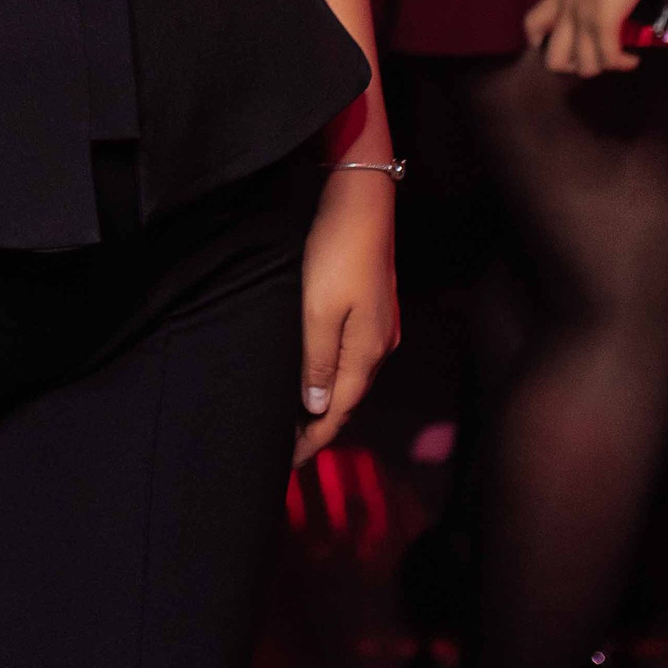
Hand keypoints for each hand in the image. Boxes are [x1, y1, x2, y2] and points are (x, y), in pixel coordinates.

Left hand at [296, 169, 398, 467]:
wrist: (362, 202)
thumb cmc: (335, 254)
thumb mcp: (318, 311)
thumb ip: (318, 361)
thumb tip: (318, 407)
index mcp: (367, 353)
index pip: (339, 412)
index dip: (315, 440)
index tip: (288, 464)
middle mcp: (380, 345)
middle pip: (349, 399)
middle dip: (320, 426)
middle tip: (288, 447)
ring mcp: (380, 326)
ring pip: (352, 378)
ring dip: (327, 402)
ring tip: (298, 418)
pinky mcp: (374, 308)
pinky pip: (352, 357)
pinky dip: (334, 376)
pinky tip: (317, 374)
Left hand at [526, 0, 648, 75]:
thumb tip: (602, 2)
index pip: (532, 24)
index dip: (538, 43)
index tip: (558, 47)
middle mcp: (566, 10)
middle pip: (554, 60)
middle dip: (576, 67)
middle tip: (597, 59)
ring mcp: (582, 17)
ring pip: (584, 66)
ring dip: (604, 68)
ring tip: (620, 59)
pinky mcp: (603, 21)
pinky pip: (609, 57)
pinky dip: (622, 64)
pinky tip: (633, 60)